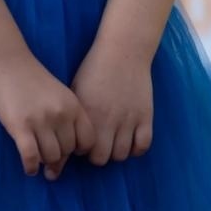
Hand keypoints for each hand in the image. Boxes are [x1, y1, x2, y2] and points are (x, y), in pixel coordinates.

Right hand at [0, 52, 94, 178]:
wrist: (9, 64)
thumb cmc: (34, 80)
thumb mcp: (61, 94)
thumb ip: (68, 116)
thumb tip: (71, 146)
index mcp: (75, 106)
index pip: (88, 139)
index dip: (80, 149)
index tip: (70, 151)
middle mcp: (62, 115)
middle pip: (68, 150)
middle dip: (60, 159)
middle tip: (50, 161)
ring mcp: (41, 121)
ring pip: (50, 156)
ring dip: (44, 162)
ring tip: (39, 161)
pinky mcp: (19, 126)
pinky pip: (30, 155)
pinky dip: (30, 167)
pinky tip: (29, 169)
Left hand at [71, 42, 153, 164]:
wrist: (124, 51)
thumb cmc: (95, 70)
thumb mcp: (76, 93)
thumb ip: (73, 117)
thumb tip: (64, 138)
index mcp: (87, 116)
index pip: (80, 150)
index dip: (79, 149)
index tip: (82, 142)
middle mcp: (107, 121)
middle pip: (100, 158)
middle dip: (97, 155)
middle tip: (98, 144)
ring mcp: (128, 119)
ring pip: (121, 154)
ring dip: (116, 152)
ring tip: (115, 142)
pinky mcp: (146, 115)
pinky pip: (143, 144)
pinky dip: (137, 149)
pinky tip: (131, 141)